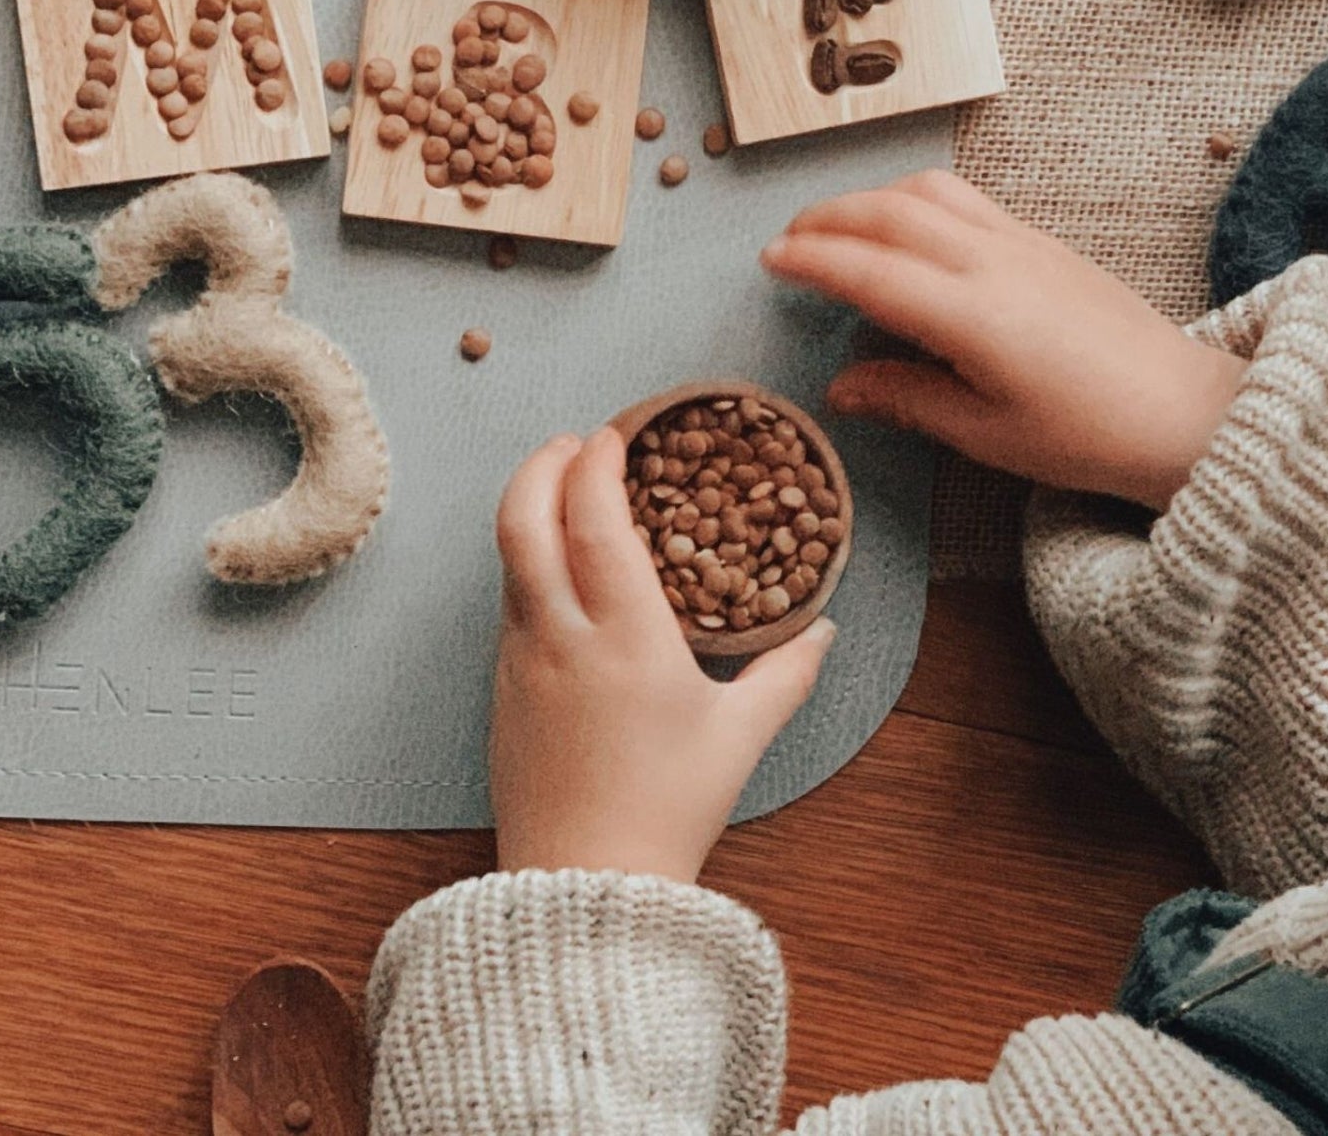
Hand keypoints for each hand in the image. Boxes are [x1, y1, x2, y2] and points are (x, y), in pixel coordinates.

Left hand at [490, 427, 835, 880]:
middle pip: (522, 521)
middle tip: (574, 443)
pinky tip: (558, 571)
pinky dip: (527, 563)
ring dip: (529, 509)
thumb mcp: (741, 737)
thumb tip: (824, 629)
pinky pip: (509, 605)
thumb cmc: (670, 810)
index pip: (594, 520)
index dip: (597, 465)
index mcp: (626, 636)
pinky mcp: (503, 693)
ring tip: (564, 492)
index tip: (613, 434)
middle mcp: (563, 638)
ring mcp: (523, 664)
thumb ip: (787, 674)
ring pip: (507, 561)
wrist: (585, 892)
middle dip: (542, 466)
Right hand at [761, 171, 1245, 510]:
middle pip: (889, 213)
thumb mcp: (987, 434)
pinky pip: (966, 198)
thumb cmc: (1088, 437)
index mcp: (970, 315)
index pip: (869, 270)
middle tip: (787, 240)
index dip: (812, 261)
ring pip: (929, 191)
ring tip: (839, 225)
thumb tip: (842, 385)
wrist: (1182, 412)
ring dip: (872, 198)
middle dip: (828, 219)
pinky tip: (908, 227)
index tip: (770, 261)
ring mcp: (1022, 242)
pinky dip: (917, 199)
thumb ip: (909, 399)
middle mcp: (992, 262)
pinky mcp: (1044, 241)